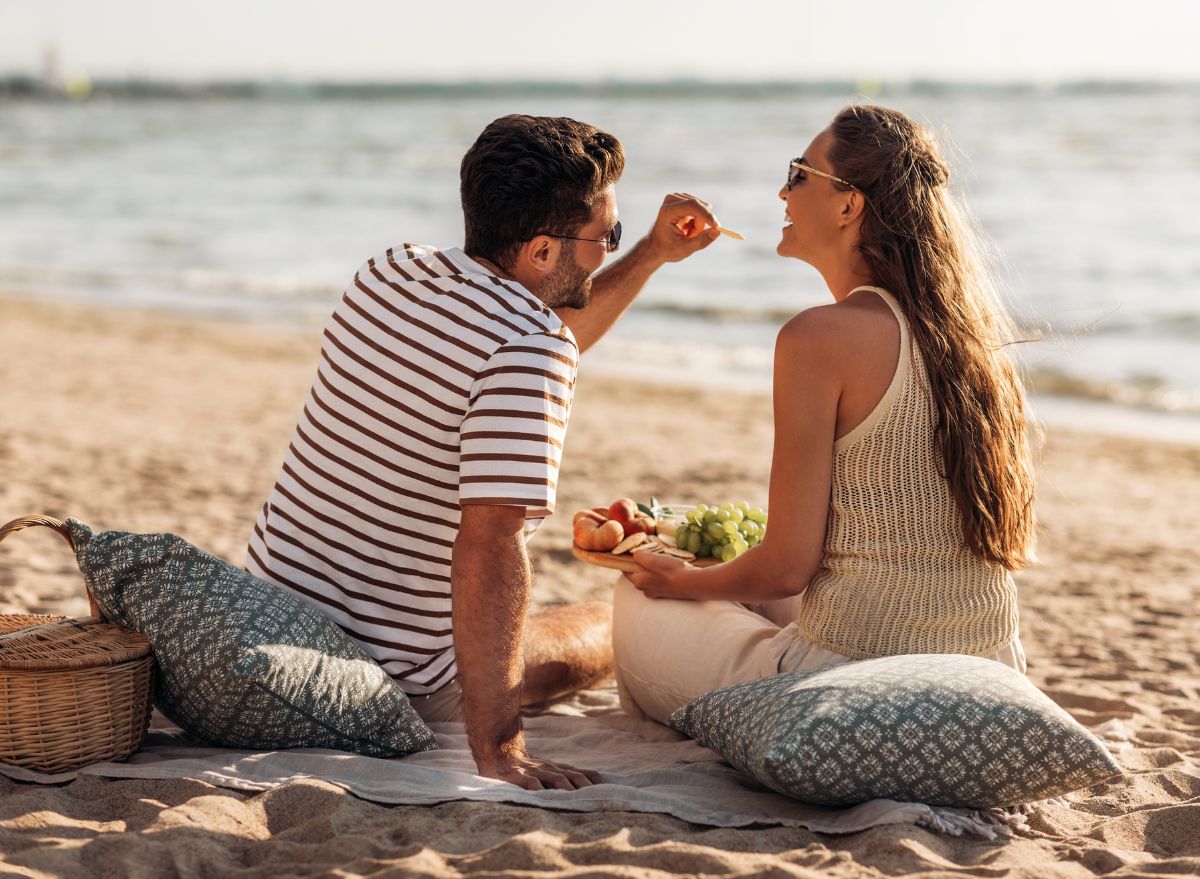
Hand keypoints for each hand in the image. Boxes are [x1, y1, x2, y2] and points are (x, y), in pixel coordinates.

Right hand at [475, 745, 603, 790]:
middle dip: (583, 787)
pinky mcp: (517, 776)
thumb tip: (593, 785)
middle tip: (594, 798)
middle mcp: (549, 769)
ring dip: (564, 787)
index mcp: (557, 769)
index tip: (608, 791)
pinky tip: (540, 793)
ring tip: (573, 797)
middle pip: (571, 777)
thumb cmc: (526, 765)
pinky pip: (528, 781)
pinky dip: (536, 787)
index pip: (580, 774)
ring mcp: (534, 771)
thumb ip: (567, 776)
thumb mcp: (549, 769)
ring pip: (554, 778)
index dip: (593, 783)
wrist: (498, 750)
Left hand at [626, 550, 689, 598]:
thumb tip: (635, 555)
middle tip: (648, 551)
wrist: (691, 583)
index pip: (626, 570)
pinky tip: (668, 566)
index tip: (631, 550)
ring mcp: (656, 592)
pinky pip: (658, 579)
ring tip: (660, 557)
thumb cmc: (670, 571)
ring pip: (649, 576)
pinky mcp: (666, 591)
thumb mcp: (651, 559)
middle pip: (638, 573)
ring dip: (652, 567)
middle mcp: (645, 589)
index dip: (627, 560)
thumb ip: (639, 556)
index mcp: (638, 582)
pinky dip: (660, 572)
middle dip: (641, 563)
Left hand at [644, 192, 721, 264]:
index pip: (692, 206)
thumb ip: (702, 241)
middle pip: (699, 206)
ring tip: (686, 233)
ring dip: (699, 224)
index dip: (706, 215)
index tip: (716, 226)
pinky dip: (698, 221)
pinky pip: (701, 209)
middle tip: (690, 237)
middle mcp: (671, 200)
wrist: (656, 246)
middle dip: (701, 224)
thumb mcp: (685, 249)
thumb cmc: (668, 249)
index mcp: (667, 211)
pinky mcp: (683, 199)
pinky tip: (687, 227)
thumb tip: (718, 231)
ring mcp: (677, 198)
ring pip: (702, 208)